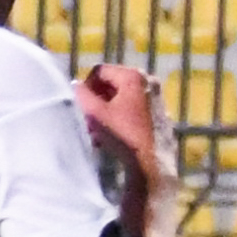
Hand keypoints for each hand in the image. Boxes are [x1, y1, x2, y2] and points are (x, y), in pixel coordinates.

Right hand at [77, 62, 175, 215]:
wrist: (152, 164)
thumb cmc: (123, 136)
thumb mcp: (95, 114)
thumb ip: (81, 95)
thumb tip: (76, 86)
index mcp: (134, 76)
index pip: (99, 71)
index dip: (85, 87)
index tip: (81, 107)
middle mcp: (149, 81)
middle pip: (111, 85)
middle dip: (96, 102)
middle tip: (88, 121)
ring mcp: (157, 98)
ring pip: (122, 99)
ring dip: (105, 113)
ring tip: (96, 133)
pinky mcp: (160, 114)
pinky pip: (134, 109)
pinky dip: (120, 118)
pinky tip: (111, 136)